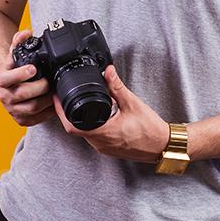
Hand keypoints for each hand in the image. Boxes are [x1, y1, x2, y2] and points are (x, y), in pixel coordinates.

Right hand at [0, 29, 53, 126]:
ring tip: (53, 91)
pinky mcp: (19, 119)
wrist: (6, 83)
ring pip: (31, 109)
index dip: (21, 74)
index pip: (8, 78)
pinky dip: (46, 112)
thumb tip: (26, 33)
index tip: (33, 68)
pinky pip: (35, 120)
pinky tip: (52, 104)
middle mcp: (5, 95)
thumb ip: (19, 41)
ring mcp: (12, 109)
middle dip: (40, 87)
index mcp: (2, 79)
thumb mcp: (13, 53)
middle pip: (23, 94)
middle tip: (49, 81)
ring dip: (46, 100)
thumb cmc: (13, 67)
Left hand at [52, 64, 169, 162]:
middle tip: (64, 98)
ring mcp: (104, 148)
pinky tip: (94, 117)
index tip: (57, 98)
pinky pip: (93, 138)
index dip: (60, 112)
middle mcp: (101, 143)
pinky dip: (89, 127)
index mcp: (104, 133)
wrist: (163, 146)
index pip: (71, 126)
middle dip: (67, 114)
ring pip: (83, 135)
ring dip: (78, 121)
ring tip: (77, 105)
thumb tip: (108, 71)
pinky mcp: (109, 149)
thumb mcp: (132, 103)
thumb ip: (117, 86)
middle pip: (74, 130)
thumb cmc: (150, 129)